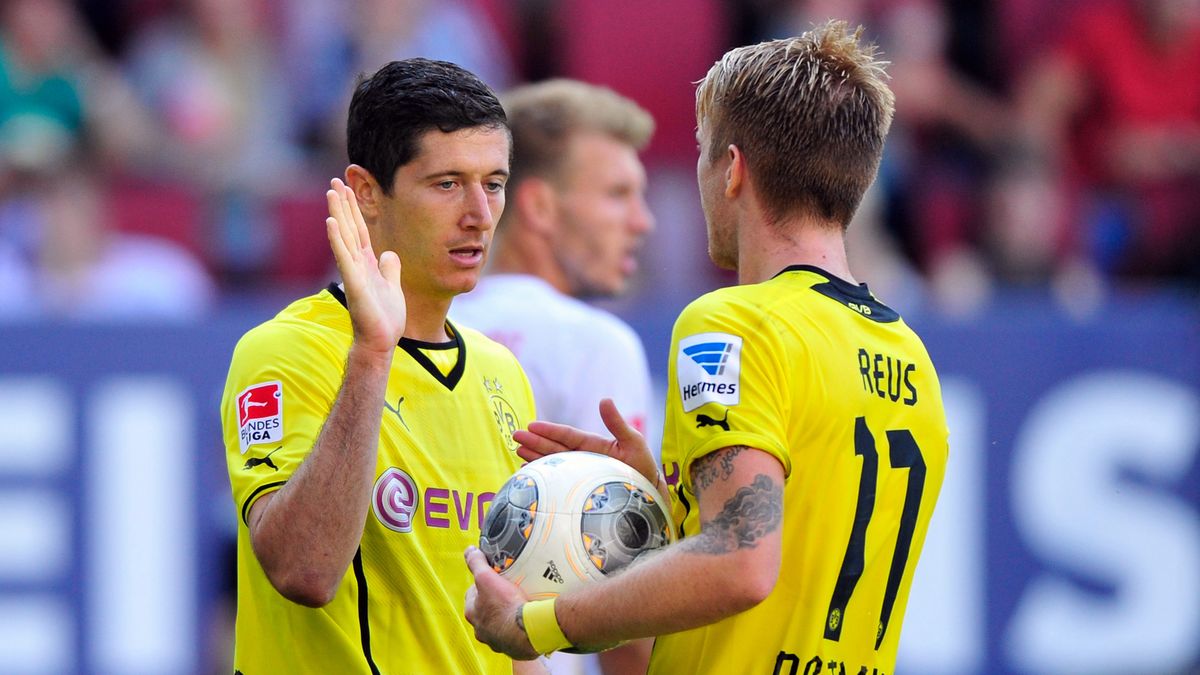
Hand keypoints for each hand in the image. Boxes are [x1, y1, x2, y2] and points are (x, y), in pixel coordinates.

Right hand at [326, 178, 405, 352]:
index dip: (355, 210)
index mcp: (367, 264)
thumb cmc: (384, 319)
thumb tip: (389, 254)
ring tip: (331, 192)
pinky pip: (344, 257)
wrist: (381, 341)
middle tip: (335, 181)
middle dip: (343, 204)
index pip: (360, 230)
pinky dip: (337, 239)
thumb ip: (389, 269)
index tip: (348, 189)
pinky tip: (331, 222)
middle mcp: (357, 264)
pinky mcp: (354, 283)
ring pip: (344, 237)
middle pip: (350, 228)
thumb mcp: (392, 287)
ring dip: (338, 214)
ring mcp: (353, 272)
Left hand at [464, 546, 538, 659]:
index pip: (472, 594)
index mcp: (472, 613)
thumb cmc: (505, 606)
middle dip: (494, 600)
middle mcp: (481, 629)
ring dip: (505, 614)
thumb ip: (476, 563)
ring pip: (498, 623)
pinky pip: (513, 633)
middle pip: (485, 609)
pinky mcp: (511, 646)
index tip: (492, 577)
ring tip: (518, 603)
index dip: (481, 583)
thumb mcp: (486, 578)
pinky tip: (526, 618)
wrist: (527, 632)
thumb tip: (469, 551)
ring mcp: (496, 639)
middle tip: (507, 589)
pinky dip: (517, 626)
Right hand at [513, 399, 662, 493]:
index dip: (550, 430)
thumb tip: (604, 399)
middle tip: (515, 436)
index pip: (568, 435)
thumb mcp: (632, 442)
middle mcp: (584, 458)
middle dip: (535, 441)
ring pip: (553, 462)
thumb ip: (617, 423)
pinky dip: (543, 475)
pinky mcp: (578, 489)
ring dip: (535, 456)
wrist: (648, 495)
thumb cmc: (643, 468)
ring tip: (518, 451)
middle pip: (555, 447)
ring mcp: (580, 473)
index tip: (532, 425)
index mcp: (594, 445)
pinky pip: (557, 480)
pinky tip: (530, 472)